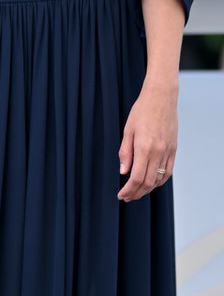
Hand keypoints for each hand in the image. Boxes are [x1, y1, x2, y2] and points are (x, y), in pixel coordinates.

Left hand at [117, 78, 177, 201]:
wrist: (161, 98)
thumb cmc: (141, 111)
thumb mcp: (128, 129)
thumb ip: (125, 152)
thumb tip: (123, 172)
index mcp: (144, 147)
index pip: (136, 177)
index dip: (128, 190)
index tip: (121, 195)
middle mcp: (158, 152)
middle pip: (148, 182)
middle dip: (136, 193)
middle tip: (127, 197)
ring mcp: (168, 152)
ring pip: (159, 180)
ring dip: (148, 189)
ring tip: (137, 192)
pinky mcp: (174, 149)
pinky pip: (168, 171)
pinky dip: (160, 181)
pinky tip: (152, 182)